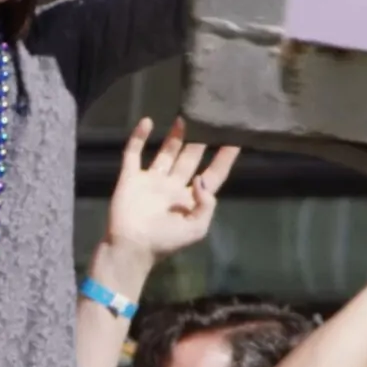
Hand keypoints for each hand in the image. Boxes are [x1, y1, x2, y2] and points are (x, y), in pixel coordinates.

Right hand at [104, 118, 239, 260]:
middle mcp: (172, 186)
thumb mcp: (196, 228)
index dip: (224, 158)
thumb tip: (201, 178)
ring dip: (175, 136)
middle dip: (200, 141)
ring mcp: (151, 180)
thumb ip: (206, 203)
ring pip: (166, 152)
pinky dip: (139, 137)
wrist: (130, 248)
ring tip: (184, 118)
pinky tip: (147, 122)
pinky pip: (134, 153)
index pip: (213, 174)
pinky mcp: (130, 177)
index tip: (236, 139)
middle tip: (209, 120)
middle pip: (190, 158)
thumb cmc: (165, 241)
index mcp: (190, 200)